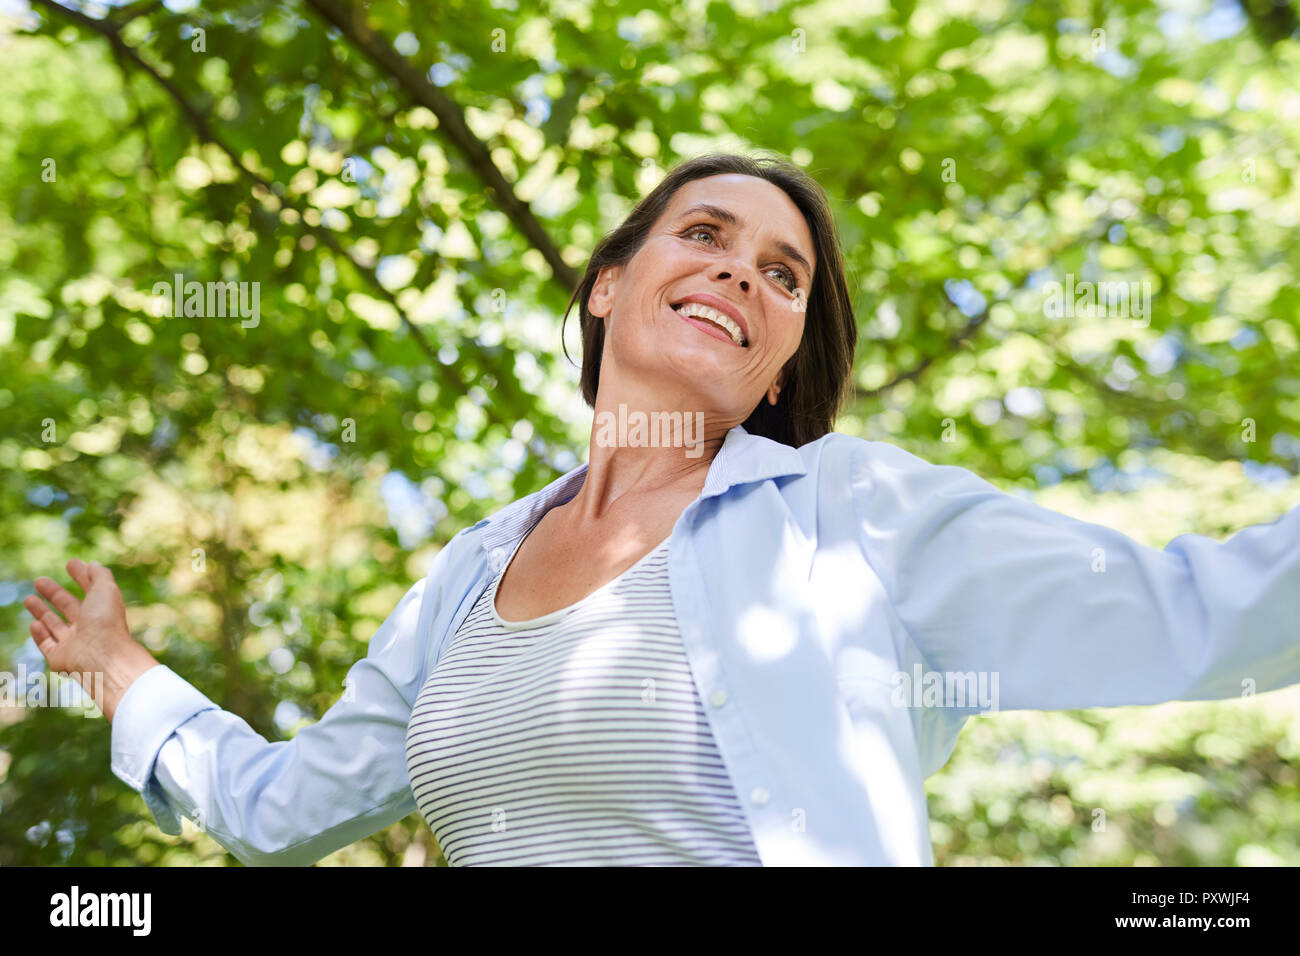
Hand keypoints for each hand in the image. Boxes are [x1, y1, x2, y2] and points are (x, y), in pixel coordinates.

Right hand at [24, 559, 158, 721]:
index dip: (82, 576)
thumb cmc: (105, 621)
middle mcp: (90, 627)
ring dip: (42, 612)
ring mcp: (75, 644)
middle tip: (39, 580)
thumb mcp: (106, 590)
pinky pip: (48, 645)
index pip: (91, 590)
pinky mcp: (60, 658)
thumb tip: (92, 564)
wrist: (101, 656)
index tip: (71, 563)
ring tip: (29, 598)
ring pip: (55, 625)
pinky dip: (40, 634)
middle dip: (54, 593)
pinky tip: (34, 623)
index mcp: (103, 611)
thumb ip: (100, 575)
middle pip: (69, 607)